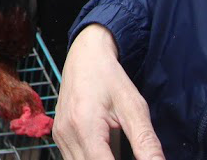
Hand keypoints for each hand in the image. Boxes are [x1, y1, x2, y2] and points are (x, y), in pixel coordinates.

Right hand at [54, 25, 164, 159]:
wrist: (85, 56)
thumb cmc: (109, 77)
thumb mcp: (134, 107)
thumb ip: (146, 142)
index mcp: (84, 125)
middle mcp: (66, 133)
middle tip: (133, 154)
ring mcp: (60, 136)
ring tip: (122, 149)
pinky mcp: (60, 137)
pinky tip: (110, 153)